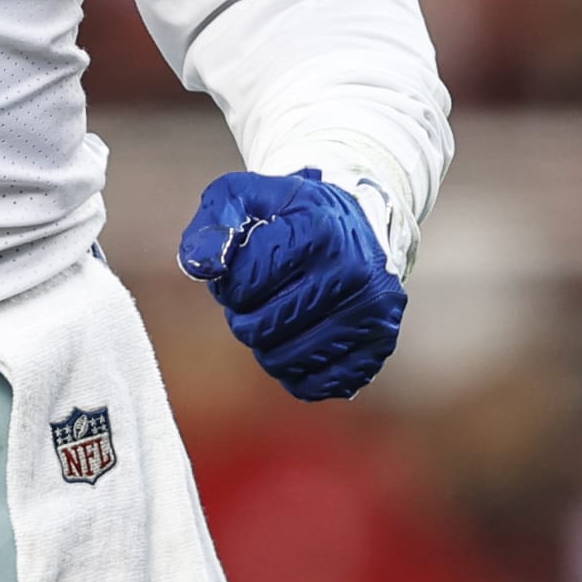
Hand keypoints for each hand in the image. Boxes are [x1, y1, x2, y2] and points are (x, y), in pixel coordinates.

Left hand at [177, 167, 406, 403]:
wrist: (357, 221)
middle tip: (257, 301)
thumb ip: (214, 224)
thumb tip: (201, 266)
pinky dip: (299, 374)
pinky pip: (322, 384)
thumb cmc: (292, 214)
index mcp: (318, 231)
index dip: (229, 286)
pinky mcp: (380, 341)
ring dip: (267, 347)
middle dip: (245, 318)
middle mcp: (353, 272)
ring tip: (277, 318)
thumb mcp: (246, 197)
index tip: (242, 274)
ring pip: (286, 362)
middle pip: (262, 329)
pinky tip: (297, 346)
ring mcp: (371, 311)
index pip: (244, 285)